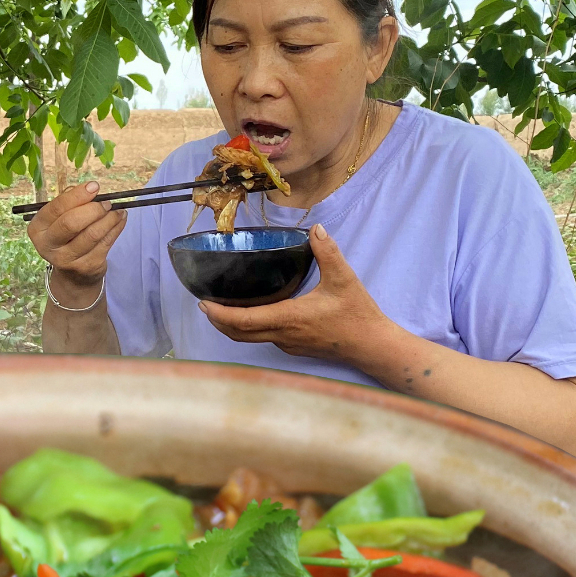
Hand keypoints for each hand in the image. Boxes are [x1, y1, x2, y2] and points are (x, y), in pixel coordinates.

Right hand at [27, 180, 125, 305]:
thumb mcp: (59, 221)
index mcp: (38, 229)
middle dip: (94, 209)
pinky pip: (106, 242)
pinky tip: (120, 219)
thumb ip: (70, 204)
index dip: (78, 195)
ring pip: (93, 234)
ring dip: (109, 218)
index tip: (94, 186)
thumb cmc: (66, 237)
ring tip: (117, 210)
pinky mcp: (87, 266)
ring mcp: (67, 259)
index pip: (57, 208)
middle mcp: (48, 246)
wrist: (72, 274)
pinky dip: (116, 227)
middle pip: (72, 223)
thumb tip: (90, 190)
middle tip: (107, 203)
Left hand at [200, 224, 392, 362]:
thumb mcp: (344, 279)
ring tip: (222, 308)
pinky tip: (253, 313)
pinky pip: (264, 338)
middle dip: (218, 321)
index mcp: (289, 318)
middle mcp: (283, 335)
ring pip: (250, 338)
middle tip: (206, 305)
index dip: (220, 314)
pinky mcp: (295, 347)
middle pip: (239, 334)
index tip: (203, 304)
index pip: (244, 321)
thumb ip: (328, 252)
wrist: (372, 346)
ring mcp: (288, 344)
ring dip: (233, 326)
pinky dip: (250, 328)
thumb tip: (316, 229)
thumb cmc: (357, 315)